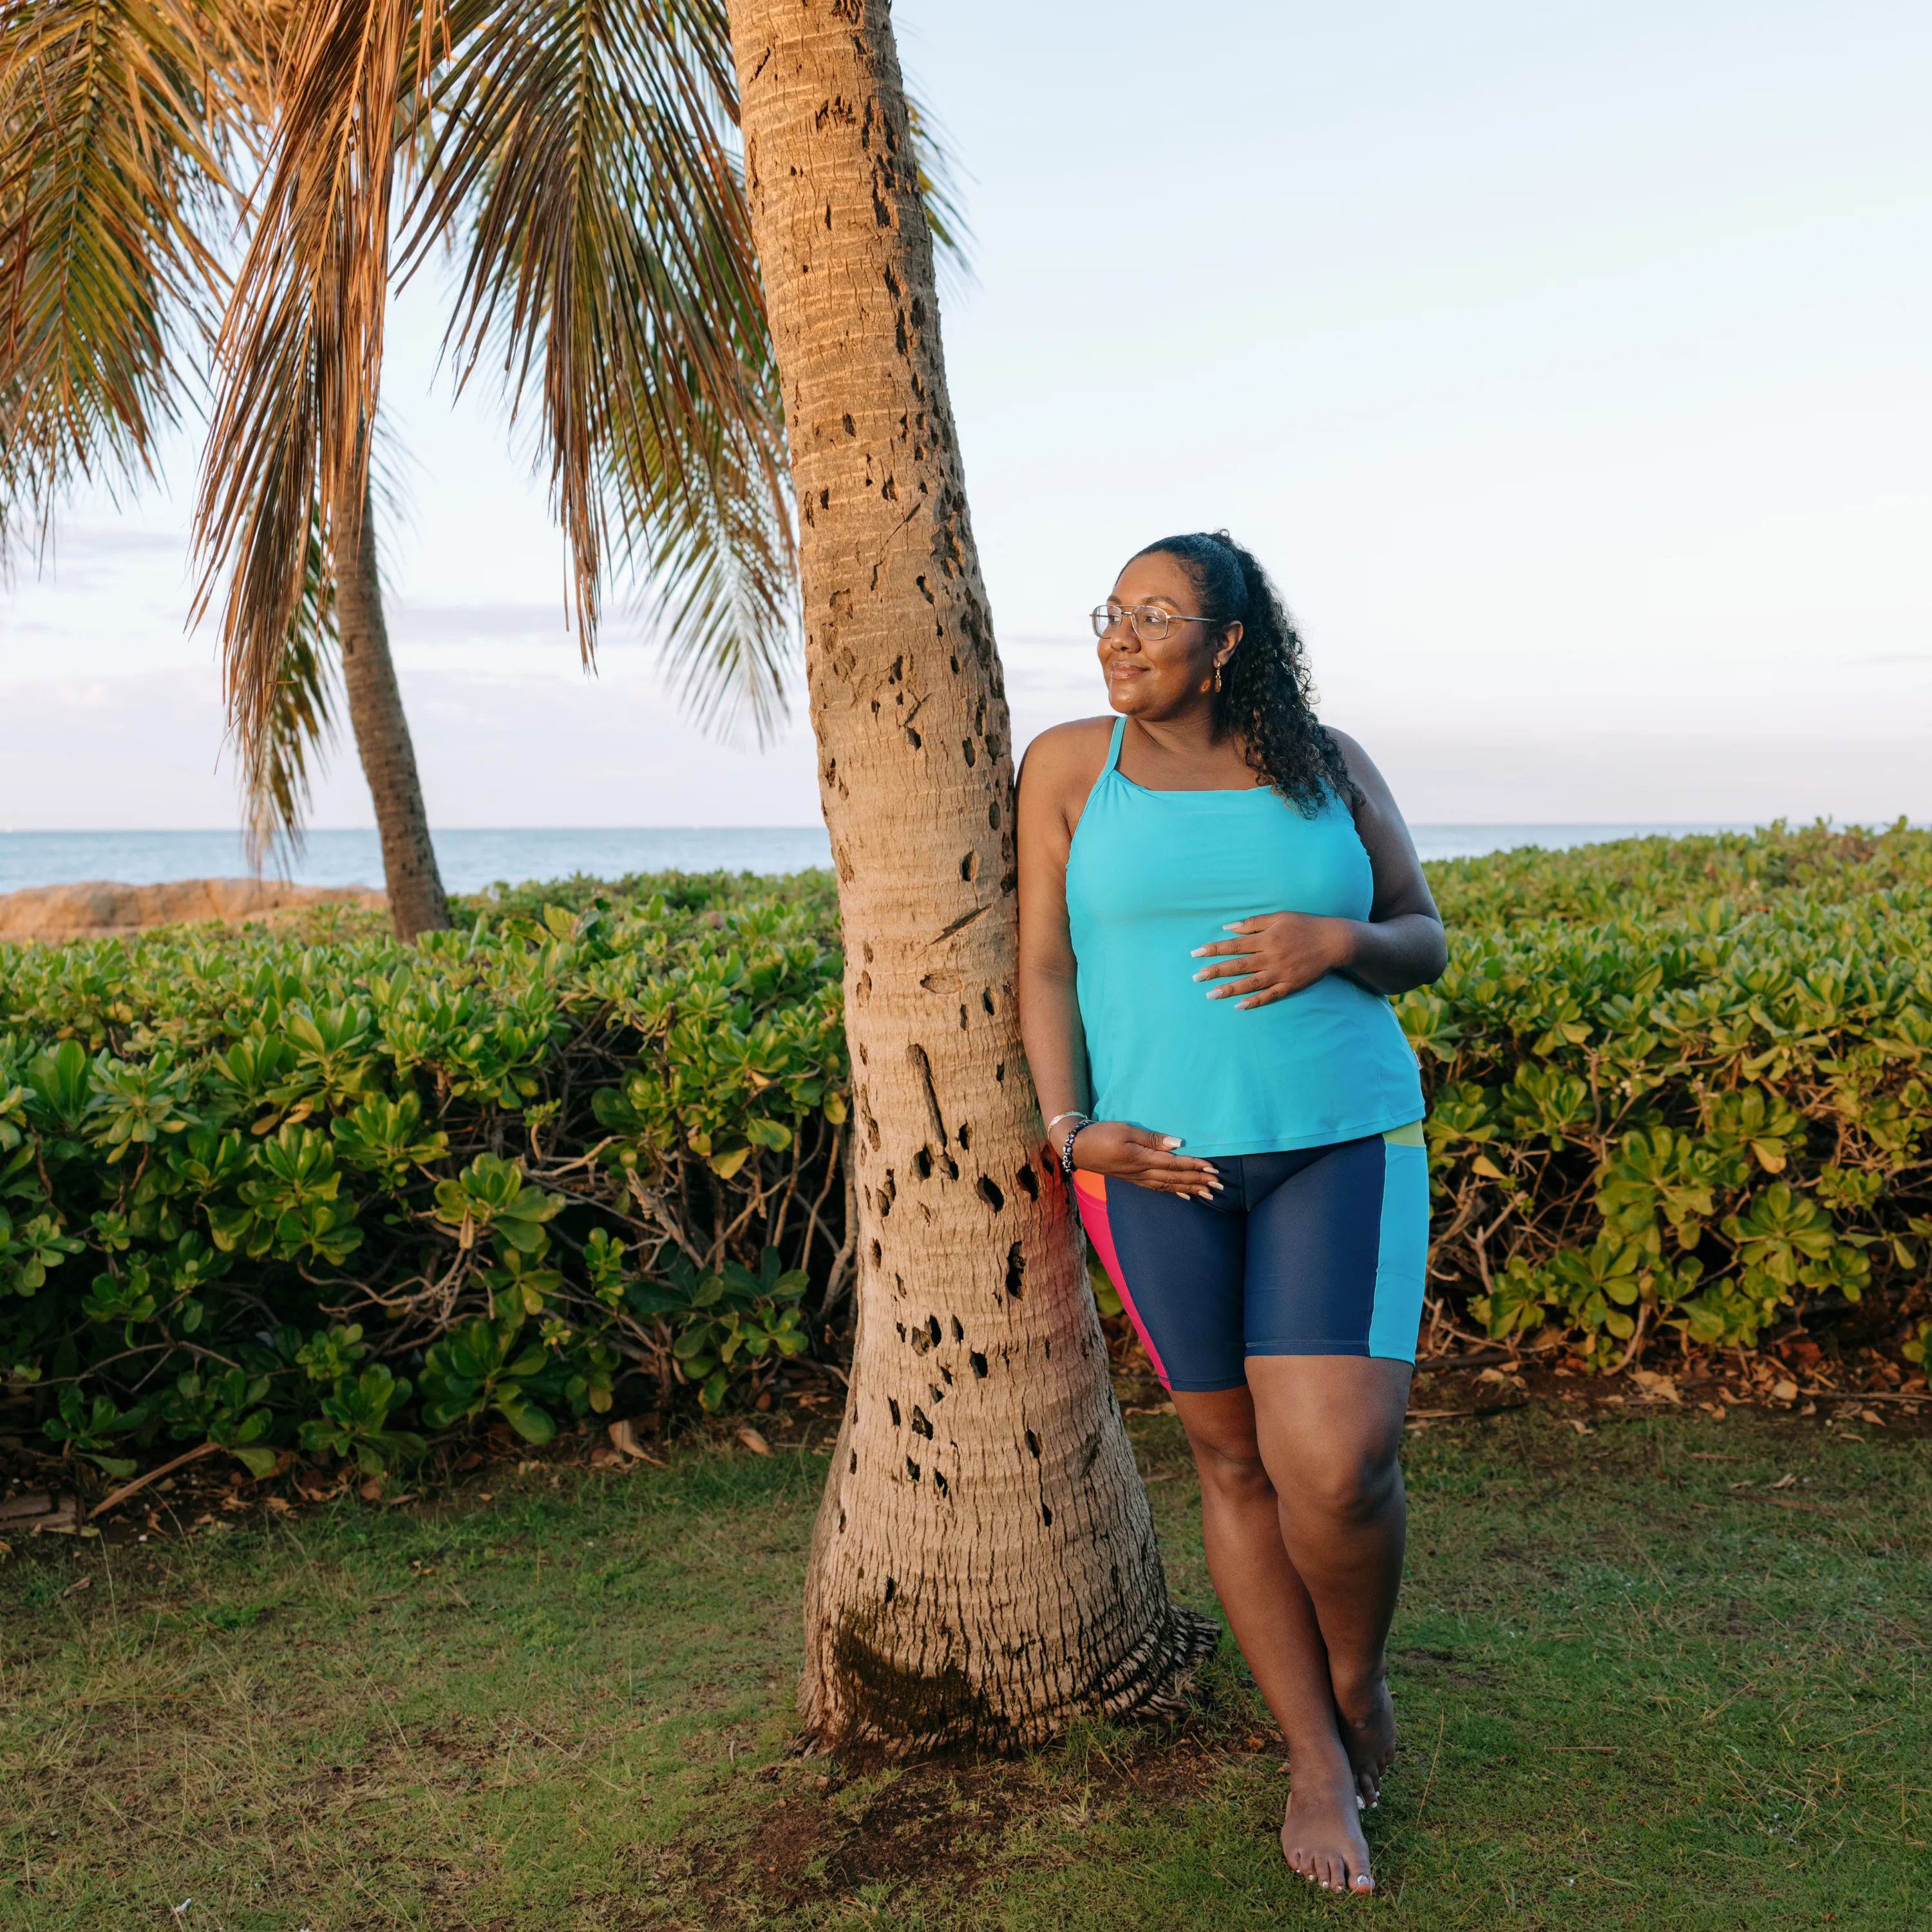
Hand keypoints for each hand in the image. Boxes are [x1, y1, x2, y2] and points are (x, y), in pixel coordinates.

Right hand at [1069, 1119, 1221, 1199]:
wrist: (1078, 1148)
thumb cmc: (1102, 1134)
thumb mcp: (1126, 1130)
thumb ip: (1153, 1138)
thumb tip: (1177, 1144)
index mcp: (1143, 1159)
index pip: (1176, 1164)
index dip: (1196, 1166)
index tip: (1213, 1169)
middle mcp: (1143, 1172)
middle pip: (1176, 1178)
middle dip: (1199, 1181)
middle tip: (1219, 1185)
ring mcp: (1138, 1178)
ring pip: (1170, 1186)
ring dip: (1191, 1189)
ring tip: (1208, 1193)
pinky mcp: (1134, 1179)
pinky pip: (1159, 1188)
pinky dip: (1174, 1191)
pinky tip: (1185, 1195)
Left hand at [1191, 911, 1354, 1009]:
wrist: (1334, 941)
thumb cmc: (1305, 925)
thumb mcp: (1280, 917)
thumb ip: (1254, 923)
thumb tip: (1228, 928)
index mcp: (1267, 938)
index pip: (1234, 945)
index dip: (1214, 949)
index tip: (1196, 954)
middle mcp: (1271, 956)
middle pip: (1239, 965)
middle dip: (1216, 971)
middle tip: (1196, 978)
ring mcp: (1281, 973)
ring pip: (1251, 982)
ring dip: (1230, 989)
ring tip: (1211, 994)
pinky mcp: (1291, 985)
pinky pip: (1271, 995)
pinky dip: (1255, 1001)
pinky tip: (1239, 1006)